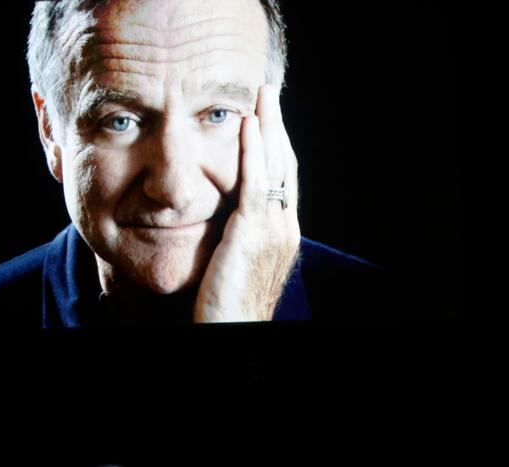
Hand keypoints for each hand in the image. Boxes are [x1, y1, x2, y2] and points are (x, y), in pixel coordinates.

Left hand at [194, 84, 300, 321]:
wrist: (232, 332)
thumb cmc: (225, 308)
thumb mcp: (234, 264)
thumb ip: (234, 235)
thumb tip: (221, 216)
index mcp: (283, 234)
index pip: (284, 178)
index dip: (276, 144)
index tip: (266, 116)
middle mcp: (286, 228)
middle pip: (287, 164)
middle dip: (278, 126)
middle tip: (268, 91)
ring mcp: (274, 230)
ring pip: (277, 167)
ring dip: (269, 126)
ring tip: (261, 94)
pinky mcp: (253, 234)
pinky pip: (256, 184)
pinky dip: (253, 151)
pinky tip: (246, 124)